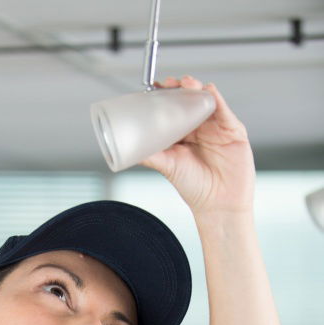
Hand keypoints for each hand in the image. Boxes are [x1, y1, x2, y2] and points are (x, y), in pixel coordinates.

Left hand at [140, 76, 254, 216]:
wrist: (219, 205)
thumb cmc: (195, 188)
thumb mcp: (168, 167)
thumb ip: (151, 155)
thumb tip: (127, 149)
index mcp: (183, 136)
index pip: (172, 111)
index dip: (163, 99)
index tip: (152, 90)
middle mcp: (200, 129)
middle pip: (189, 101)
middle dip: (179, 89)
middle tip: (168, 83)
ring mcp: (217, 128)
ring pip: (206, 101)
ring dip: (196, 89)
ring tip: (186, 83)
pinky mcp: (233, 130)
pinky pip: (224, 110)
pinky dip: (216, 98)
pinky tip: (207, 91)